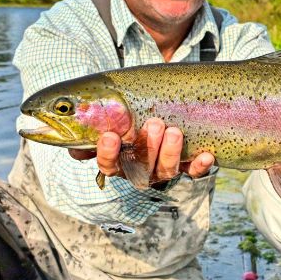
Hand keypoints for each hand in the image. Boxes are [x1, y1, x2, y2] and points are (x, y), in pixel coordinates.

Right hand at [68, 118, 216, 180]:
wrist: (158, 108)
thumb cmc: (127, 115)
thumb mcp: (109, 118)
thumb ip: (91, 128)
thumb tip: (74, 148)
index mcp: (118, 160)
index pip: (109, 165)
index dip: (109, 154)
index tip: (111, 137)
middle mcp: (139, 169)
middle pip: (141, 168)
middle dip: (148, 147)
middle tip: (155, 124)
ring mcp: (162, 169)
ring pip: (165, 171)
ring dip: (170, 153)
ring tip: (174, 131)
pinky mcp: (185, 166)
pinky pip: (192, 171)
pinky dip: (199, 166)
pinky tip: (206, 155)